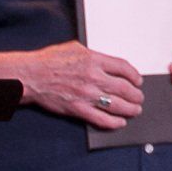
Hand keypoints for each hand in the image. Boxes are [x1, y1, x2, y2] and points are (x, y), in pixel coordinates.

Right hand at [17, 40, 144, 130]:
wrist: (32, 76)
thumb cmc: (49, 61)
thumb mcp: (75, 48)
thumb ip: (93, 55)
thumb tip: (106, 61)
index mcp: (93, 60)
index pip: (123, 67)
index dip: (134, 75)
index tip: (137, 80)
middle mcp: (93, 77)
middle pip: (124, 88)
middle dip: (136, 95)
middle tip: (139, 97)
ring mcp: (87, 95)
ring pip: (117, 105)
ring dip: (130, 109)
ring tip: (135, 110)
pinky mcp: (79, 109)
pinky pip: (102, 119)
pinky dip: (114, 122)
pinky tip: (120, 122)